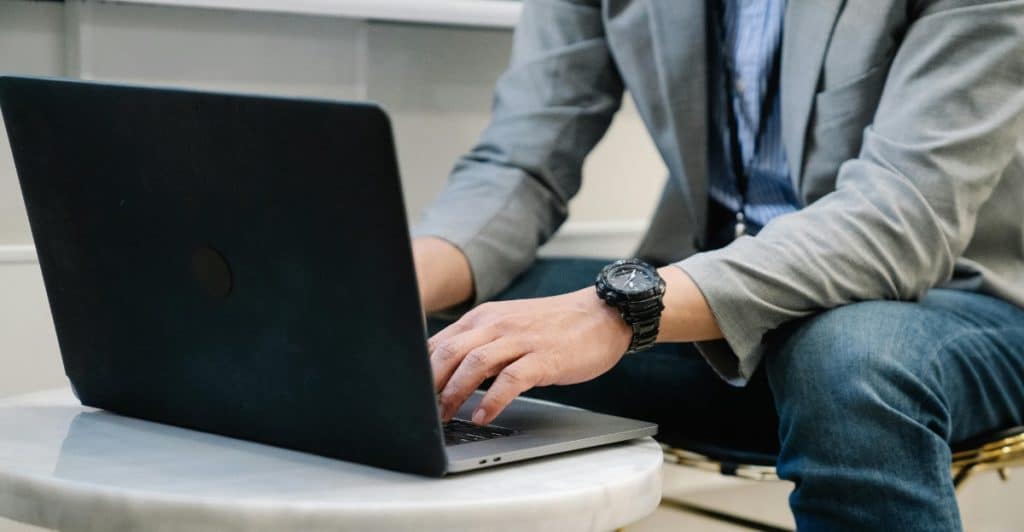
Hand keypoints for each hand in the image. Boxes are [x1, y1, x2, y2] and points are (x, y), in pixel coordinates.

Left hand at [429, 288, 631, 424]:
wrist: (602, 314)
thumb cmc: (554, 326)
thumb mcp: (509, 326)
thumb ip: (480, 344)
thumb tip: (447, 373)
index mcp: (484, 317)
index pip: (439, 342)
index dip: (420, 370)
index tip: (410, 394)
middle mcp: (497, 324)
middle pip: (449, 352)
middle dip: (430, 384)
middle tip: (422, 410)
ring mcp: (521, 339)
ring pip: (474, 364)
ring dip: (454, 392)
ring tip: (446, 416)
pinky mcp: (543, 357)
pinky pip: (510, 380)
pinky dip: (492, 400)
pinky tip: (482, 415)